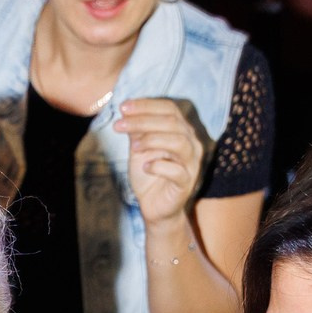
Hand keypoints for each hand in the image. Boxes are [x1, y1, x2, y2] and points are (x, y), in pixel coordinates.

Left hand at [113, 98, 204, 227]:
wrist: (154, 206)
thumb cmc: (148, 174)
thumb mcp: (138, 148)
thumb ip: (136, 130)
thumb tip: (126, 110)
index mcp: (181, 130)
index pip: (169, 109)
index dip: (146, 105)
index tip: (123, 107)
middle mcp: (191, 143)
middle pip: (172, 122)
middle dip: (142, 120)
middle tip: (119, 124)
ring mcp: (192, 163)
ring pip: (179, 142)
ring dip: (152, 140)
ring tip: (134, 147)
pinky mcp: (187, 183)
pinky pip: (176, 171)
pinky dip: (158, 166)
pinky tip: (145, 168)